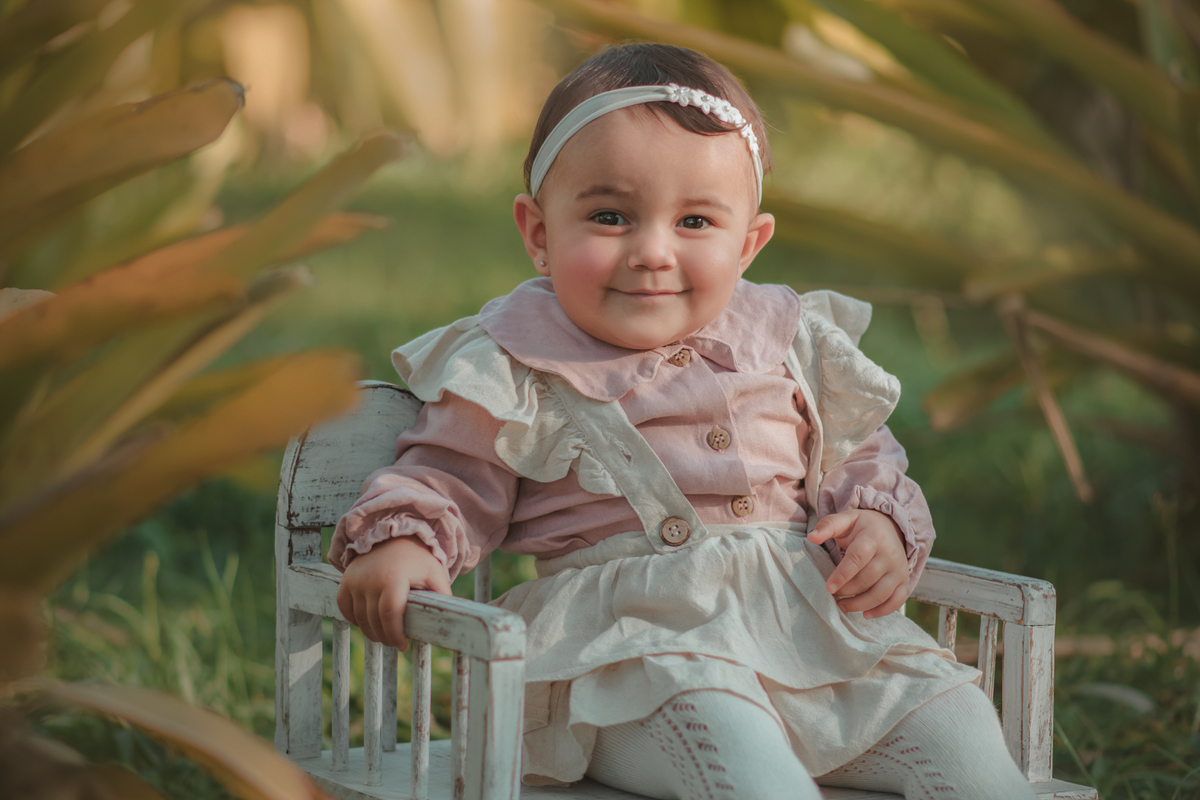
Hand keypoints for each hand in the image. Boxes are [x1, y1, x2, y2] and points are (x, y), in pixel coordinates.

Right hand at [336, 536, 451, 648]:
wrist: (393, 537)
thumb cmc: (417, 559)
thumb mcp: (435, 573)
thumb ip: (442, 595)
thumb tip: (450, 619)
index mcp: (394, 578)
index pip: (389, 614)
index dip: (395, 634)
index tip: (404, 645)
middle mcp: (371, 579)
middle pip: (374, 621)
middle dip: (385, 637)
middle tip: (396, 642)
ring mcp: (355, 580)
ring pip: (359, 618)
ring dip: (371, 631)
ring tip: (385, 635)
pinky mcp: (346, 580)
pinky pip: (345, 608)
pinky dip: (354, 619)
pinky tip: (368, 622)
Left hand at [807, 509, 909, 618]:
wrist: (890, 527)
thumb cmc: (861, 526)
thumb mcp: (846, 519)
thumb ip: (828, 526)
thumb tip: (812, 537)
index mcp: (872, 537)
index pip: (858, 558)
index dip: (842, 574)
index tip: (829, 588)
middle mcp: (889, 554)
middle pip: (867, 578)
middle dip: (847, 591)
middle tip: (832, 595)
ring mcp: (898, 569)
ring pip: (881, 593)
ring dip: (860, 604)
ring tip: (842, 606)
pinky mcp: (903, 581)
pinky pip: (897, 600)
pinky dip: (882, 611)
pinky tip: (865, 614)